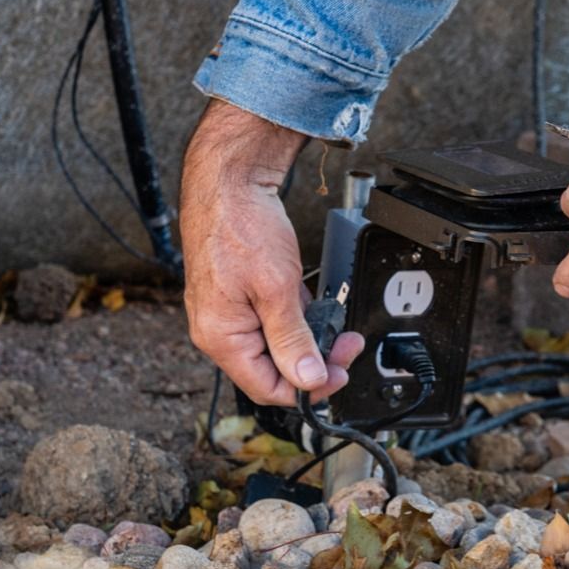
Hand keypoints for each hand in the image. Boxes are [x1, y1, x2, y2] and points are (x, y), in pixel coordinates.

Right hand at [180, 99, 363, 405]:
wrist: (229, 180)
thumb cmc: (241, 226)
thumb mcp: (276, 289)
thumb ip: (293, 338)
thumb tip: (308, 379)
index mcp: (221, 337)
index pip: (267, 387)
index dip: (307, 388)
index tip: (338, 375)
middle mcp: (221, 330)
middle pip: (274, 369)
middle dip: (315, 363)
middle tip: (347, 349)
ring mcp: (233, 312)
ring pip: (279, 345)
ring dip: (312, 341)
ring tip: (340, 330)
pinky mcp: (244, 295)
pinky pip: (276, 322)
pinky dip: (301, 320)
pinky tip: (321, 311)